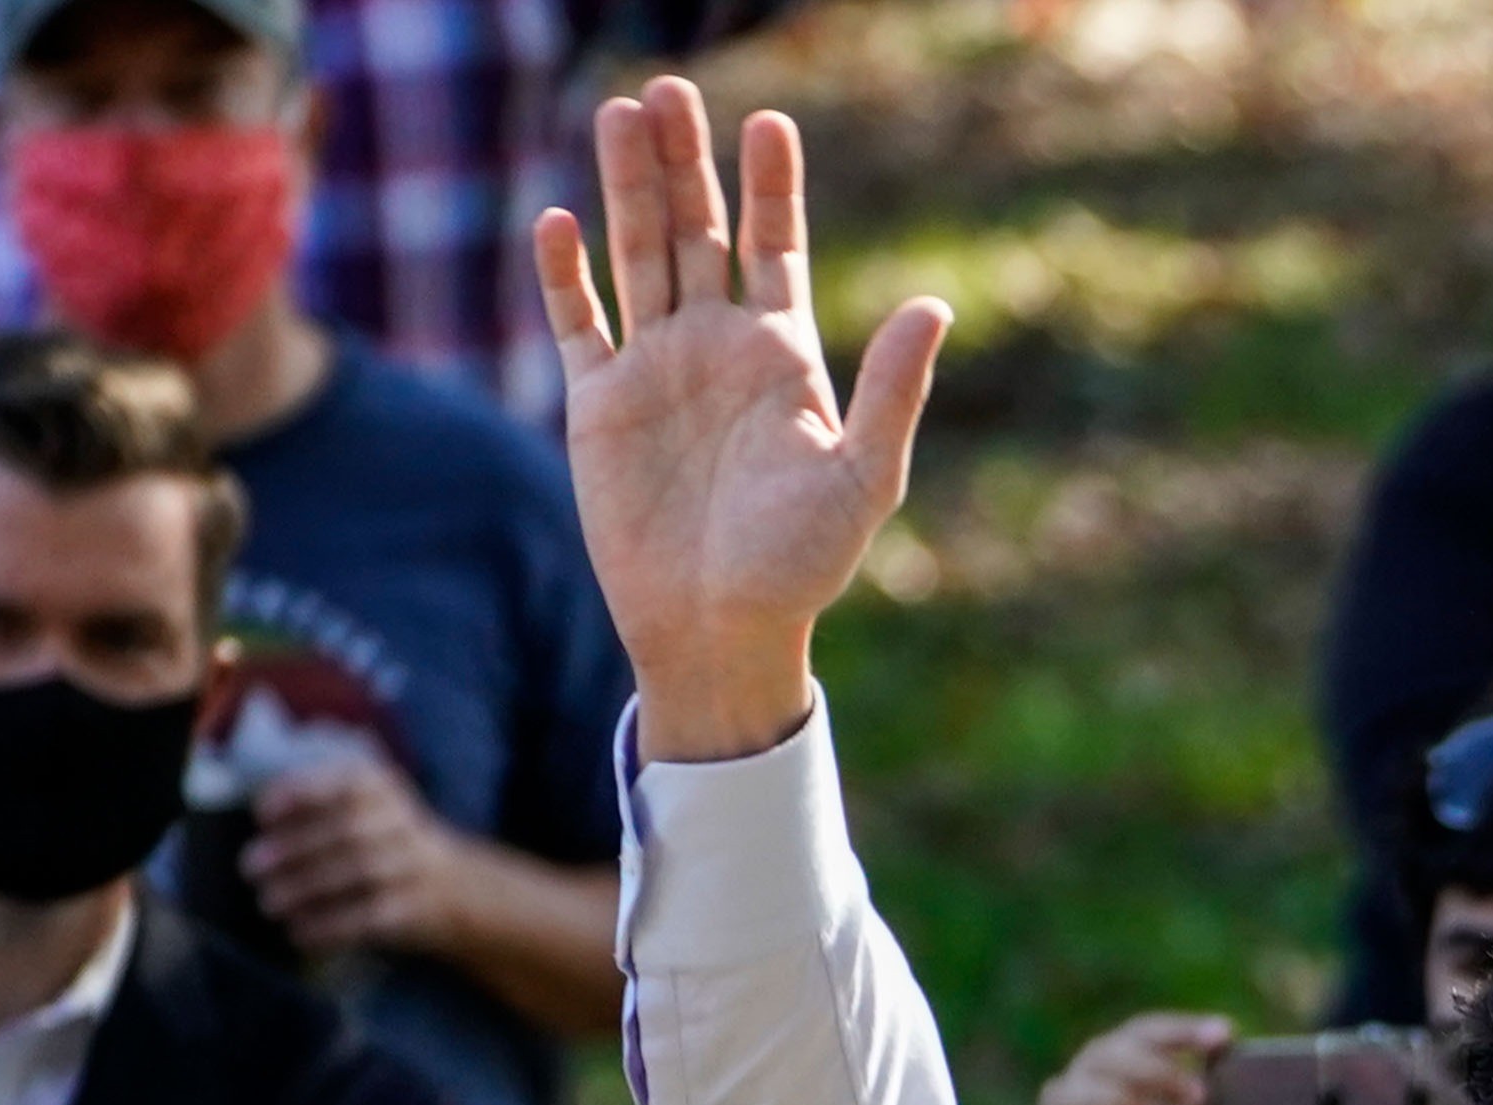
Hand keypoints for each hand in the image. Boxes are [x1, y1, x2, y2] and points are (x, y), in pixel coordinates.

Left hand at [240, 754, 466, 959]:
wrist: (456, 889)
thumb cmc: (377, 844)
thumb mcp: (356, 809)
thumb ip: (311, 806)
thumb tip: (260, 834)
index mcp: (382, 788)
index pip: (346, 783)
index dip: (303, 794)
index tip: (262, 814)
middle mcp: (405, 823)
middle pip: (350, 830)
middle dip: (295, 848)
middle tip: (250, 867)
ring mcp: (417, 866)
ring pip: (361, 872)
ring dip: (307, 889)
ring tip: (268, 903)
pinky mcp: (419, 908)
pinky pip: (373, 915)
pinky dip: (331, 926)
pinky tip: (299, 933)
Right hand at [535, 79, 950, 765]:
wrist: (721, 625)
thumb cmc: (802, 562)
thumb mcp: (863, 475)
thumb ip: (892, 389)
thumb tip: (933, 306)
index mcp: (782, 355)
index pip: (775, 247)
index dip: (772, 186)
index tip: (767, 120)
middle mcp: (715, 347)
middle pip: (697, 230)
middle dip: (684, 162)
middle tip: (670, 91)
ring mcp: (654, 367)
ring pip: (636, 254)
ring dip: (626, 188)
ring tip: (621, 115)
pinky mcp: (597, 402)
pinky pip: (577, 322)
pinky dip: (563, 274)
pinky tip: (559, 221)